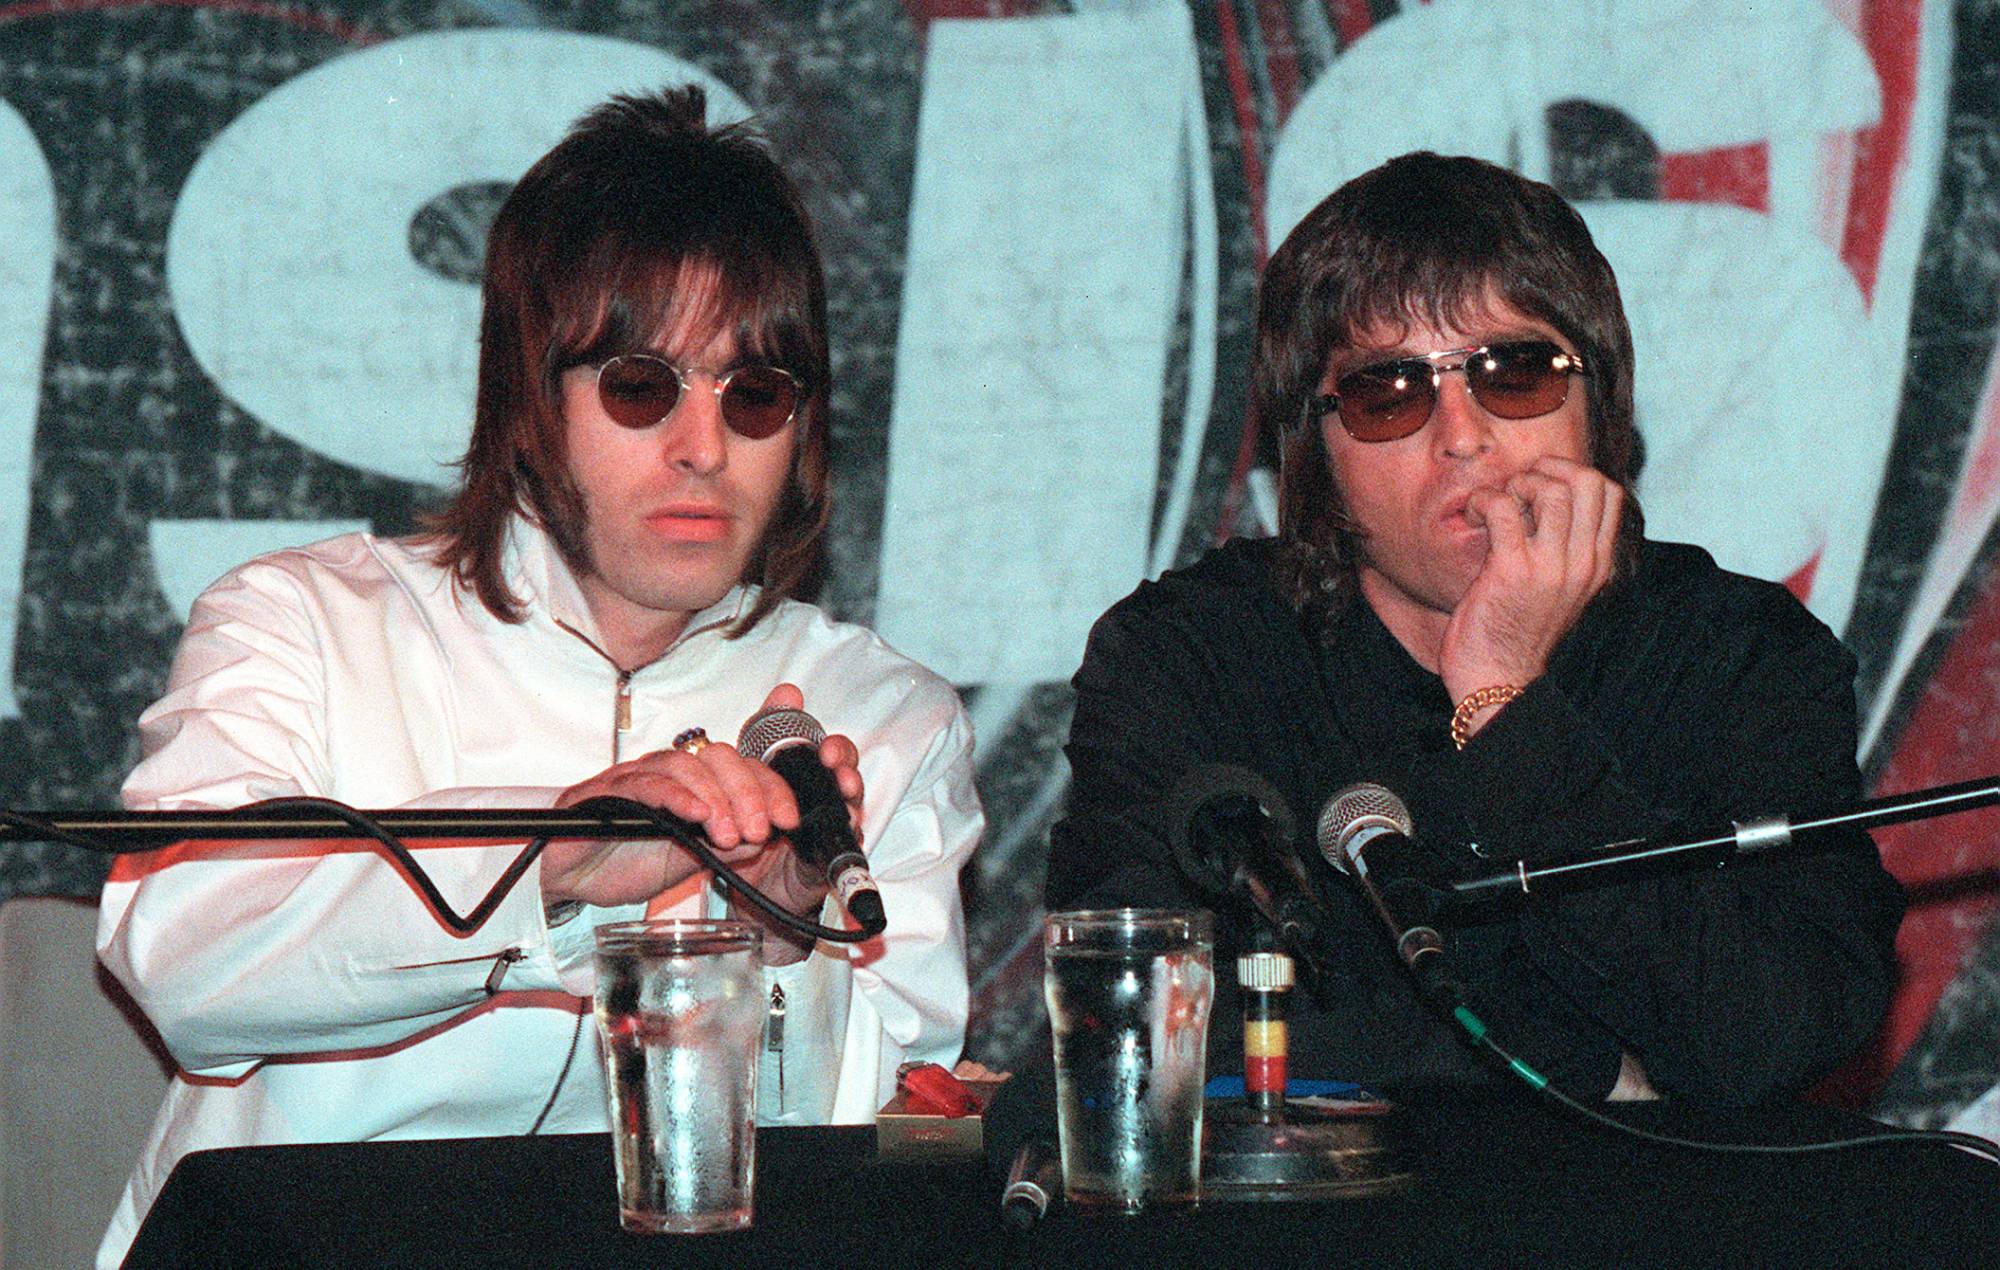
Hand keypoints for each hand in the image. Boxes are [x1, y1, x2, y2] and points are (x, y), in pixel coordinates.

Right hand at [540, 684, 863, 936]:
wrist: (574, 885)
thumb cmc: (631, 864)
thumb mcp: (693, 859)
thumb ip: (727, 845)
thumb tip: (766, 836)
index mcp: (694, 782)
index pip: (741, 767)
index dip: (770, 787)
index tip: (788, 818)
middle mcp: (666, 771)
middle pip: (717, 757)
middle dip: (748, 791)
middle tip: (762, 829)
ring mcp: (634, 776)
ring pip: (684, 765)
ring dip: (715, 797)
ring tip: (731, 832)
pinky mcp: (602, 792)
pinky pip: (643, 784)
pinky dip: (675, 796)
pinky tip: (696, 816)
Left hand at [1439, 457, 1622, 732]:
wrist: (1498, 684)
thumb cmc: (1517, 635)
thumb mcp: (1557, 590)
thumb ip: (1561, 550)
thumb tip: (1541, 502)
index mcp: (1598, 565)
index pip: (1611, 493)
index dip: (1573, 473)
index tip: (1540, 488)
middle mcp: (1584, 563)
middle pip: (1589, 481)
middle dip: (1548, 469)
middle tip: (1517, 488)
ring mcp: (1552, 567)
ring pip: (1552, 488)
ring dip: (1516, 484)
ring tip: (1496, 508)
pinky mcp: (1513, 571)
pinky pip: (1504, 506)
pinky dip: (1484, 501)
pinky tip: (1474, 519)